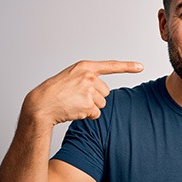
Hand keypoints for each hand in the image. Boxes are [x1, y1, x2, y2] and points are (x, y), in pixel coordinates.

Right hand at [21, 60, 142, 125]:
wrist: (41, 104)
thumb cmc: (54, 91)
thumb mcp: (71, 77)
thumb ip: (88, 79)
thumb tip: (104, 93)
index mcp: (85, 67)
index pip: (111, 66)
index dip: (128, 66)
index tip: (141, 67)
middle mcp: (89, 77)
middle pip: (105, 92)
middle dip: (94, 98)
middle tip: (76, 97)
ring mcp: (88, 90)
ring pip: (102, 104)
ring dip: (91, 107)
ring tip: (74, 103)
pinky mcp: (87, 105)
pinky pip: (96, 114)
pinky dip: (87, 115)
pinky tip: (74, 110)